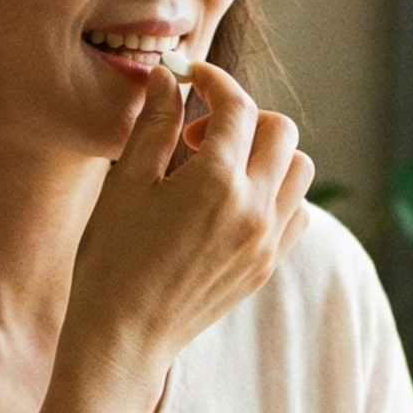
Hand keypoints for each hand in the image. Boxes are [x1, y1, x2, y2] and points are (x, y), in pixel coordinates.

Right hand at [64, 58, 312, 389]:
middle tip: (197, 134)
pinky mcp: (268, 264)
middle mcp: (255, 208)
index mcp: (216, 182)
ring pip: (299, 169)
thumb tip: (169, 77)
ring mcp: (268, 240)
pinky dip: (277, 192)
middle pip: (279, 130)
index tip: (190, 76)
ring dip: (266, 153)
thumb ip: (155, 124)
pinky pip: (297, 210)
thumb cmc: (113, 258)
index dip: (213, 80)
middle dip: (243, 116)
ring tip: (219, 167)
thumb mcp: (128, 182)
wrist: (125, 335)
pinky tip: (234, 201)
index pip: (235, 105)